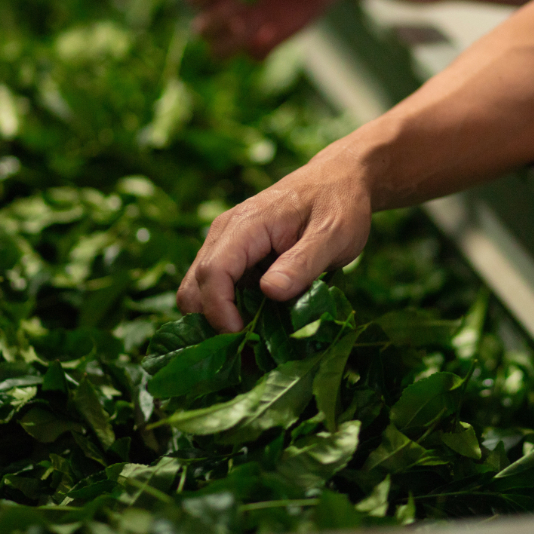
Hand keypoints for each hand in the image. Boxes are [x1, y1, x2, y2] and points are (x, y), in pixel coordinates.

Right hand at [176, 145, 372, 332]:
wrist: (340, 179)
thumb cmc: (340, 203)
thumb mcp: (333, 234)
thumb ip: (302, 262)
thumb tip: (270, 292)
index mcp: (245, 225)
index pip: (213, 273)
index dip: (220, 312)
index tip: (244, 339)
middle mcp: (225, 234)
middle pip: (193, 288)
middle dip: (212, 325)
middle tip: (248, 354)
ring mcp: (226, 246)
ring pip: (200, 293)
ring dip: (220, 324)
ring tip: (255, 349)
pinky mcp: (235, 258)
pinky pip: (218, 291)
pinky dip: (231, 315)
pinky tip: (260, 331)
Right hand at [184, 0, 343, 59]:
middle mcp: (227, 11)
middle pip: (201, 28)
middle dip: (214, 21)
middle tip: (238, 6)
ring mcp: (244, 29)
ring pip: (218, 50)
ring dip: (228, 43)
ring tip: (248, 27)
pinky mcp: (267, 43)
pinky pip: (253, 56)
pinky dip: (258, 48)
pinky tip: (270, 31)